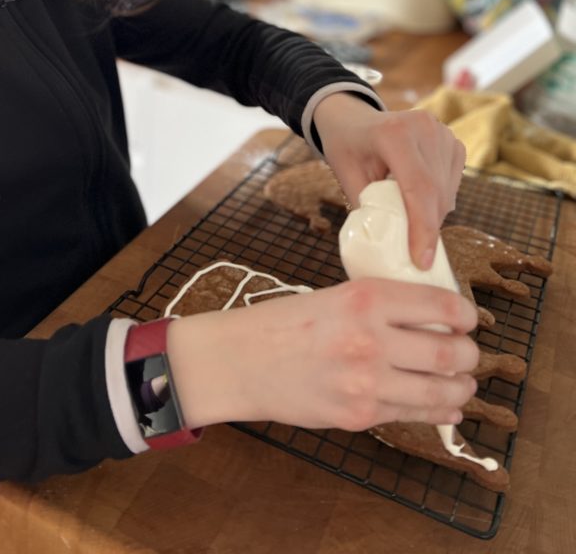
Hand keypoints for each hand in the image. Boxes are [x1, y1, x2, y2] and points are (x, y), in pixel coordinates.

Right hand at [167, 278, 478, 431]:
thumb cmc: (285, 323)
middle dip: (469, 355)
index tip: (469, 319)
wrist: (242, 361)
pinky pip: (412, 414)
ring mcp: (366, 382)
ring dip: (461, 388)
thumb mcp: (335, 296)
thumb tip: (431, 317)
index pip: (439, 305)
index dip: (465, 315)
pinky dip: (438, 411)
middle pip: (447, 351)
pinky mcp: (359, 415)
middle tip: (469, 353)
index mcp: (364, 298)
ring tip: (463, 384)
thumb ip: (379, 306)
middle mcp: (370, 338)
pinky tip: (446, 407)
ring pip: (439, 389)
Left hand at [312, 94, 465, 268]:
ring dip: (434, 214)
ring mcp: (441, 131)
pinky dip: (440, 199)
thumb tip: (389, 247)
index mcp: (393, 133)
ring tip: (409, 218)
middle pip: (436, 192)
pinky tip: (419, 198)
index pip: (418, 188)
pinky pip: (453, 181)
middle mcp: (423, 127)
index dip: (423, 228)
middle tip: (413, 251)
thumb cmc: (346, 147)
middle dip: (427, 228)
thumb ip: (368, 207)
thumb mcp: (346, 176)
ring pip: (448, 190)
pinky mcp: (452, 140)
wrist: (354, 118)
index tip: (422, 261)